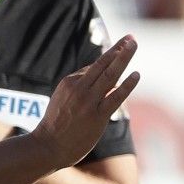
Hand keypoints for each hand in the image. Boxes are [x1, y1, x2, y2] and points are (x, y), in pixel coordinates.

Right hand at [28, 36, 139, 169]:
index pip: (94, 67)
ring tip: (134, 44)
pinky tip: (136, 75)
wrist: (48, 146)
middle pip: (103, 64)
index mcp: (69, 82)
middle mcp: (78, 88)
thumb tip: (109, 82)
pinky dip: (127, 85)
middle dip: (119, 49)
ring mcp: (88, 101)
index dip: (110, 55)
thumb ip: (81, 88)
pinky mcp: (97, 116)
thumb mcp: (63, 99)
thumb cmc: (57, 125)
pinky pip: (115, 97)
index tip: (122, 43)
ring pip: (109, 75)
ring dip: (123, 58)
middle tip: (132, 37)